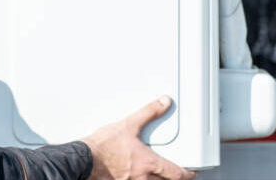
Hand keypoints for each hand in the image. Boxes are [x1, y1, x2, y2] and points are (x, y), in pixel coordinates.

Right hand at [81, 96, 195, 179]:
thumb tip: (163, 103)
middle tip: (179, 173)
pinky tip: (138, 175)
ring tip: (159, 174)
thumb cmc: (103, 146)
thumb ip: (148, 113)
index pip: (177, 174)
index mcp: (149, 163)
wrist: (84, 159)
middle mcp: (144, 177)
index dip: (188, 173)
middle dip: (176, 179)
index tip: (191, 170)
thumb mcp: (127, 125)